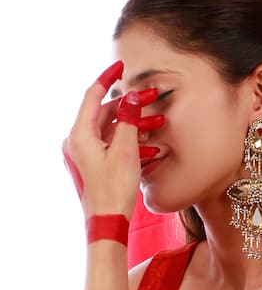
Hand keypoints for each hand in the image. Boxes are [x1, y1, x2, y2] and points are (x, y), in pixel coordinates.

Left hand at [62, 61, 163, 219]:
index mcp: (79, 134)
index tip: (121, 65)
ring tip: (157, 125)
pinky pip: (108, 146)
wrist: (107, 223)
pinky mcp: (90, 166)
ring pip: (109, 130)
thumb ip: (128, 119)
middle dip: (129, 108)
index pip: (92, 95)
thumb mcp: (125, 150)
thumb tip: (130, 96)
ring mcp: (82, 155)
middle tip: (152, 99)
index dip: (108, 78)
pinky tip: (148, 147)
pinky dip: (126, 143)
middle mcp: (76, 142)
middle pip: (103, 114)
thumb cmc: (114, 190)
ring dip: (132, 127)